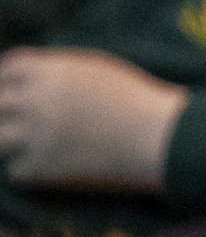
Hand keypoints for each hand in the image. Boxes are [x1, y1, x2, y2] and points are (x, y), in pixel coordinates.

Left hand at [0, 48, 187, 192]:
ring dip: (11, 140)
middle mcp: (38, 100)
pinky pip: (16, 169)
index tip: (15, 89)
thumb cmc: (137, 101)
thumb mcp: (98, 70)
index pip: (9, 67)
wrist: (159, 138)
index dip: (9, 79)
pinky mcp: (43, 166)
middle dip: (6, 110)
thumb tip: (30, 78)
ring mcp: (37, 134)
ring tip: (31, 144)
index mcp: (54, 71)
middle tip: (23, 120)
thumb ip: (60, 70)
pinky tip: (49, 164)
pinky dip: (29, 168)